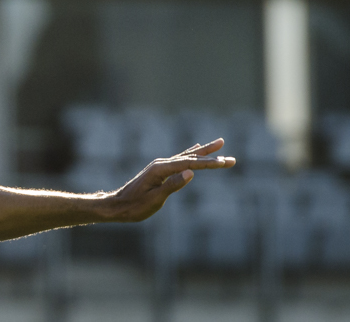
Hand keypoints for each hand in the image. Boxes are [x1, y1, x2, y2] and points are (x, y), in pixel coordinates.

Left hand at [103, 139, 235, 222]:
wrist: (117, 205)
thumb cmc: (135, 206)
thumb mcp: (155, 199)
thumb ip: (172, 185)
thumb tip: (191, 173)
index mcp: (161, 169)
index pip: (191, 164)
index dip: (210, 164)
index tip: (226, 162)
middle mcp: (161, 164)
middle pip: (191, 158)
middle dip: (212, 157)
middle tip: (232, 158)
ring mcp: (160, 166)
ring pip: (187, 156)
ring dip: (204, 152)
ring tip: (220, 143)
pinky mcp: (159, 170)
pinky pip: (180, 159)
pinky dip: (191, 154)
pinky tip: (196, 148)